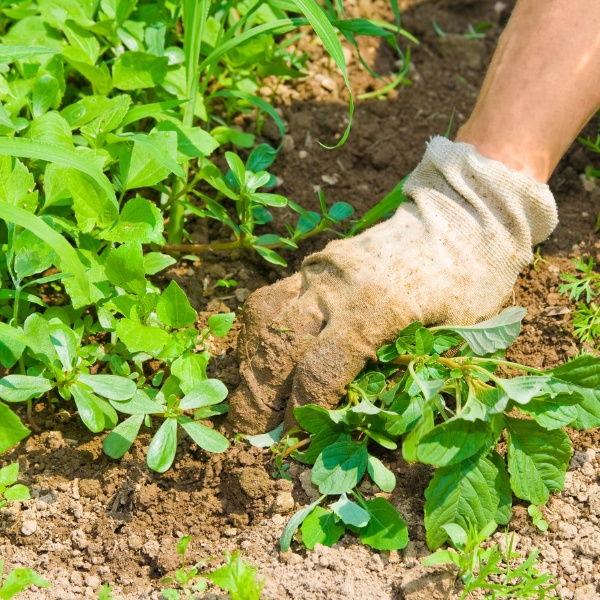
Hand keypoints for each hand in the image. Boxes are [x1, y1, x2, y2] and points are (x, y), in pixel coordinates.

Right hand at [227, 137, 557, 433]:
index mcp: (375, 309)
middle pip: (278, 348)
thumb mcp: (457, 338)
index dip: (302, 414)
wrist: (463, 217)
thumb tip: (362, 424)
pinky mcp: (315, 261)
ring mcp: (321, 269)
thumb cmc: (471, 283)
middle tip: (256, 431)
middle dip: (259, 397)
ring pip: (265, 319)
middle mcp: (336, 287)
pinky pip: (273, 298)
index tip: (295, 440)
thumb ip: (409, 377)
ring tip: (253, 395)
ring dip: (251, 363)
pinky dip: (261, 333)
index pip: (319, 372)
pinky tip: (265, 355)